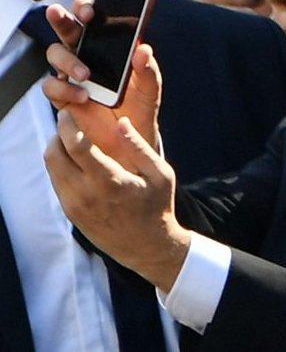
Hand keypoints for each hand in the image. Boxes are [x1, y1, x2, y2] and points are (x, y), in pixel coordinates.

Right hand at [42, 1, 161, 152]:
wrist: (131, 137)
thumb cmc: (140, 105)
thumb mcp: (150, 89)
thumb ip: (148, 70)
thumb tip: (143, 49)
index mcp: (107, 45)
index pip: (92, 18)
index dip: (86, 8)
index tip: (90, 9)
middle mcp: (85, 54)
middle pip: (66, 29)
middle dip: (62, 19)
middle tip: (61, 15)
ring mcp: (71, 74)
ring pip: (55, 54)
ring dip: (67, 60)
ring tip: (87, 74)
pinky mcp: (63, 96)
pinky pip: (52, 86)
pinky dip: (65, 89)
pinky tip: (83, 96)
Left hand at [43, 112, 189, 291]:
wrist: (147, 247)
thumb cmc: (158, 207)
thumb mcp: (161, 175)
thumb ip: (140, 147)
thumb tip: (121, 122)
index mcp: (109, 181)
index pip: (75, 145)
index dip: (68, 124)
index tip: (69, 113)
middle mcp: (85, 194)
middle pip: (54, 153)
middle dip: (59, 133)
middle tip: (71, 123)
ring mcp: (74, 204)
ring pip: (51, 166)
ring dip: (58, 148)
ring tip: (77, 141)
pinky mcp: (70, 212)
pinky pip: (57, 180)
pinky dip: (62, 165)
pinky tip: (80, 161)